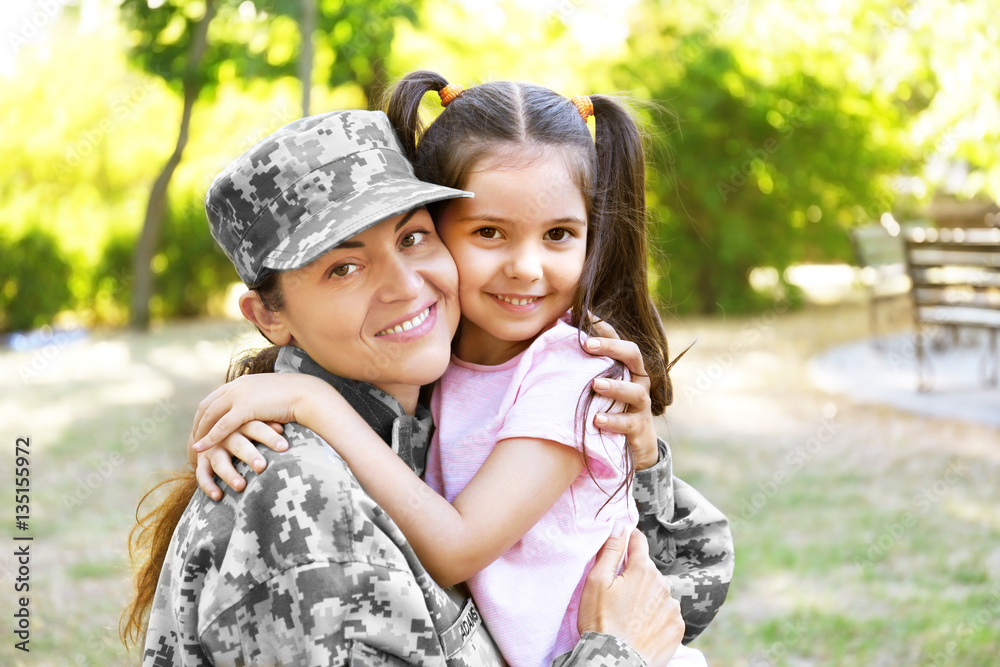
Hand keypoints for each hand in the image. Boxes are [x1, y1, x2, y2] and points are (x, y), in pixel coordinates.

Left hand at [187, 373, 334, 498]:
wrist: (309, 395)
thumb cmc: (296, 400)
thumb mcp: (272, 398)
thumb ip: (259, 402)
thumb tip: (258, 412)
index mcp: (242, 382)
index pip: (214, 399)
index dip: (204, 416)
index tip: (199, 431)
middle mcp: (236, 386)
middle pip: (206, 407)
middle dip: (197, 426)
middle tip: (192, 443)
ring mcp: (239, 395)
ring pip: (210, 416)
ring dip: (199, 433)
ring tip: (193, 450)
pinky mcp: (245, 408)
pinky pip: (221, 426)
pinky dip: (209, 437)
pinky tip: (201, 448)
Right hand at [194, 422, 283, 499]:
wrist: (218, 429)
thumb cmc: (250, 428)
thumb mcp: (259, 423)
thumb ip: (275, 423)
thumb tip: (302, 424)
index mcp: (242, 423)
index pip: (256, 427)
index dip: (270, 436)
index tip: (284, 447)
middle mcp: (226, 435)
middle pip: (238, 444)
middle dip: (250, 455)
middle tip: (262, 467)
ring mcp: (212, 449)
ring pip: (219, 462)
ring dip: (230, 474)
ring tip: (242, 486)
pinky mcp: (202, 461)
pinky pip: (202, 475)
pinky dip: (208, 486)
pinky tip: (218, 496)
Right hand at [578, 526, 683, 666]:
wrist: (615, 661)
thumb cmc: (600, 621)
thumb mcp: (596, 581)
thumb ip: (611, 550)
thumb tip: (620, 526)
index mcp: (642, 570)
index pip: (638, 542)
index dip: (627, 541)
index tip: (620, 546)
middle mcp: (663, 584)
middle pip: (647, 570)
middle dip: (635, 575)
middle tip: (617, 595)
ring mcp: (672, 607)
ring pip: (658, 592)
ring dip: (647, 597)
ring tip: (629, 615)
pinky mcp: (677, 627)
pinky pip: (667, 613)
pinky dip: (656, 616)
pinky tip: (641, 626)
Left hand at [584, 321, 657, 469]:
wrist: (633, 446)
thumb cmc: (610, 408)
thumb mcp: (599, 385)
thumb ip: (584, 365)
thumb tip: (556, 333)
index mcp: (628, 367)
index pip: (619, 340)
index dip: (604, 328)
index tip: (585, 315)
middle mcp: (638, 382)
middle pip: (633, 356)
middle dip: (612, 347)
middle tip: (587, 345)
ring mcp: (641, 406)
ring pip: (634, 391)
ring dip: (615, 386)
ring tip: (595, 384)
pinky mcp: (639, 429)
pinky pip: (628, 423)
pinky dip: (612, 420)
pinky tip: (596, 419)